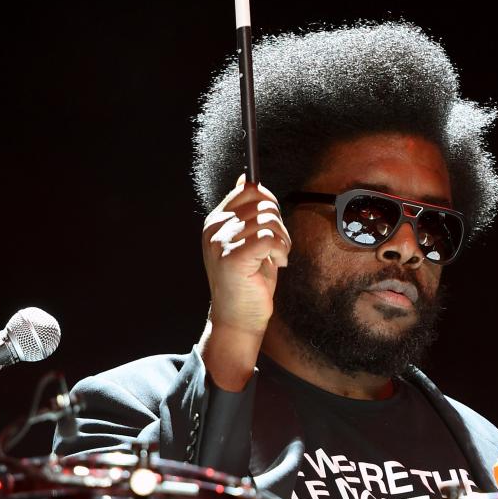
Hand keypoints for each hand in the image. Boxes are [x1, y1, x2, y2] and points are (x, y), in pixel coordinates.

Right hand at [199, 174, 290, 389]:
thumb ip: (247, 213)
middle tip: (276, 248)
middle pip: (263, 203)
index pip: (248, 190)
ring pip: (270, 220)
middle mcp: (215, 229)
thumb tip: (247, 179)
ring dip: (283, 240)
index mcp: (216, 221)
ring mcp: (221, 242)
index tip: (273, 224)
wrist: (238, 319)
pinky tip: (275, 264)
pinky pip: (270, 238)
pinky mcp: (233, 258)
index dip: (269, 203)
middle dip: (280, 224)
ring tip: (275, 258)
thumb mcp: (247, 241)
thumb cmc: (247, 282)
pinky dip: (280, 250)